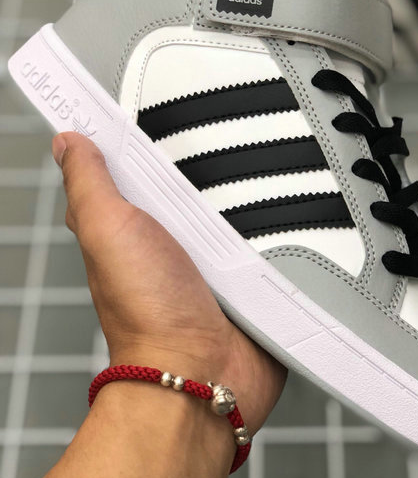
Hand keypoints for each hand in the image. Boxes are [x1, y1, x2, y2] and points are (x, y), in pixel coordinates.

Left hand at [52, 132, 286, 434]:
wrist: (201, 373)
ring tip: (266, 169)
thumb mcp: (108, 231)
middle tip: (231, 132)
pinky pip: (270, 240)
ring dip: (253, 195)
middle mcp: (175, 242)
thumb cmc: (146, 315)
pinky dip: (280, 229)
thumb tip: (69, 141)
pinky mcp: (252, 277)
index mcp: (136, 227)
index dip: (148, 139)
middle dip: (215, 160)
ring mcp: (216, 260)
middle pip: (198, 183)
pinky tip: (288, 213)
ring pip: (240, 208)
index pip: (140, 168)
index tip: (161, 104)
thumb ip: (90, 184)